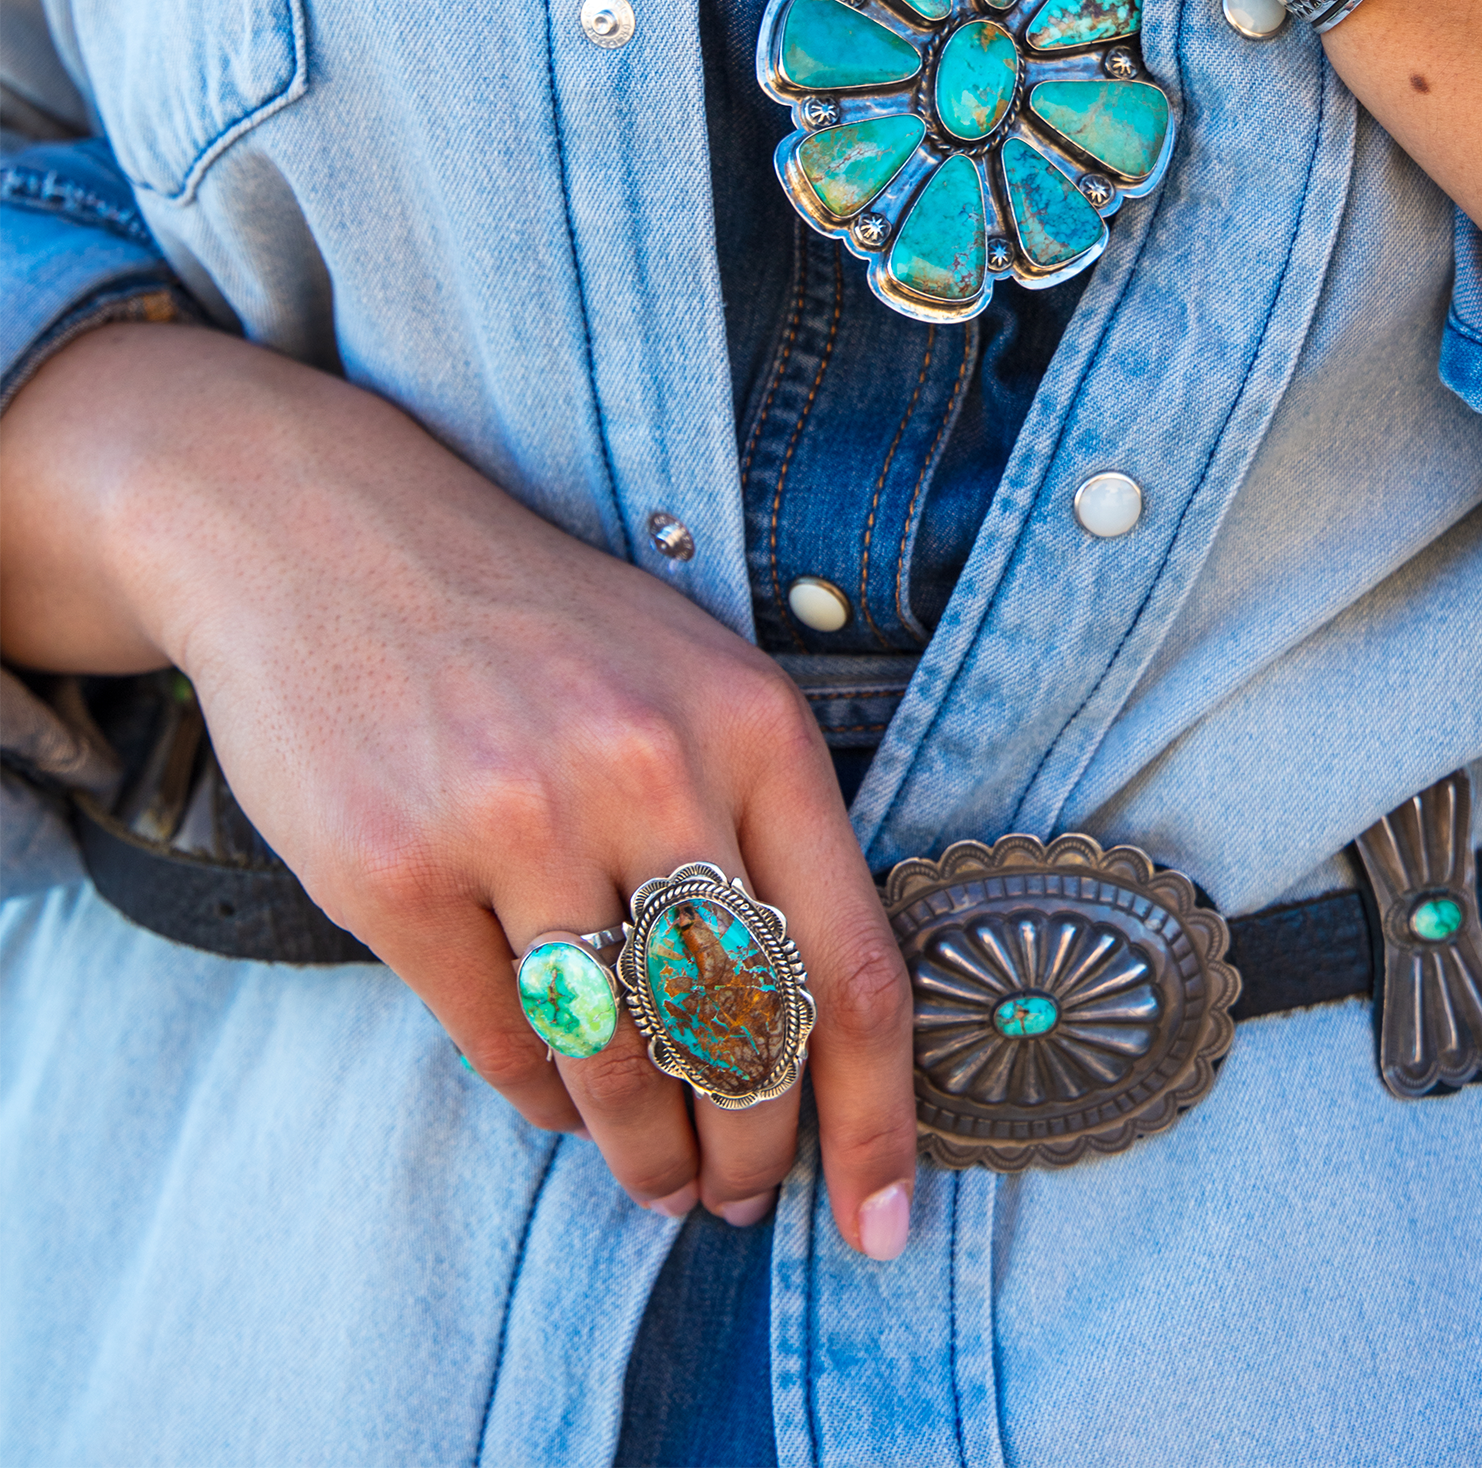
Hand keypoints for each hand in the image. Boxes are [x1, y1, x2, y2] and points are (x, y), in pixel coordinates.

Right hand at [0, 324, 915, 1258]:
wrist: (328, 533)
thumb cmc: (537, 624)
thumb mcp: (689, 674)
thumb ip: (761, 820)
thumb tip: (813, 1028)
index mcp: (752, 721)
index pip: (853, 965)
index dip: (876, 1120)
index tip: (880, 1221)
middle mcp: (645, 766)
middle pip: (741, 1036)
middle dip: (753, 1150)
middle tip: (741, 1195)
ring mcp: (513, 817)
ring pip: (617, 1062)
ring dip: (645, 1151)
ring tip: (658, 1177)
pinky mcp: (393, 868)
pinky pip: (500, 1042)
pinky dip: (539, 1095)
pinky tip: (555, 1097)